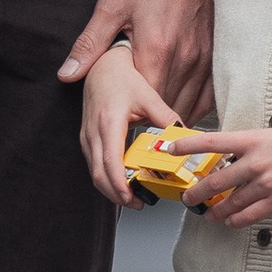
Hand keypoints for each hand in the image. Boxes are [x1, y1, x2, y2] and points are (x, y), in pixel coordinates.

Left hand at [58, 0, 213, 120]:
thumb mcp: (111, 7)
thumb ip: (90, 45)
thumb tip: (67, 74)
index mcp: (156, 48)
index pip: (147, 102)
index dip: (134, 115)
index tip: (123, 114)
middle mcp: (185, 57)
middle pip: (169, 106)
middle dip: (152, 119)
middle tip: (136, 122)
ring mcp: (205, 56)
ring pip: (192, 104)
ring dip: (173, 115)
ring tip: (156, 120)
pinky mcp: (216, 53)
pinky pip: (210, 94)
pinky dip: (196, 107)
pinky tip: (181, 109)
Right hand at [78, 42, 179, 206]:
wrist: (101, 67)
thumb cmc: (122, 78)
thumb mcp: (148, 96)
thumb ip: (166, 118)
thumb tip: (184, 137)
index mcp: (108, 122)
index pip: (110, 161)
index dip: (119, 183)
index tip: (131, 196)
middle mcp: (93, 132)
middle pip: (98, 174)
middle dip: (116, 194)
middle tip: (138, 203)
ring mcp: (87, 137)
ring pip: (94, 173)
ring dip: (111, 189)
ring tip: (133, 198)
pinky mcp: (87, 140)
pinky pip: (94, 165)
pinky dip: (107, 178)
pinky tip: (123, 183)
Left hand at [185, 122, 271, 226]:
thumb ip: (251, 145)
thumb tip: (235, 155)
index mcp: (252, 140)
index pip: (212, 141)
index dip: (188, 145)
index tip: (171, 147)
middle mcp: (255, 163)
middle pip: (215, 181)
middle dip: (197, 192)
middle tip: (188, 198)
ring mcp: (266, 184)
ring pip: (230, 202)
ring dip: (215, 211)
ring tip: (208, 214)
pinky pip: (250, 215)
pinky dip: (236, 220)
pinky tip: (229, 221)